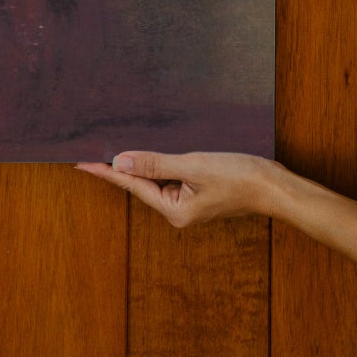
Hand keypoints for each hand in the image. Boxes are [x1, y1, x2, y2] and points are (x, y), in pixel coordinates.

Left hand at [78, 150, 356, 290]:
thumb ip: (155, 163)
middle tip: (91, 149)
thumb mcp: (193, 166)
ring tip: (114, 146)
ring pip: (156, 178)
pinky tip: (150, 150)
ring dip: (139, 162)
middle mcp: (178, 211)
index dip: (106, 172)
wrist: (275, 186)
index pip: (132, 185)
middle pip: (141, 184)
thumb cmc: (239, 177)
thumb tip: (120, 162)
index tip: (81, 162)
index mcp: (174, 210)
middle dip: (119, 166)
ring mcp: (189, 202)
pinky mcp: (199, 192)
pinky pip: (171, 175)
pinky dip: (158, 162)